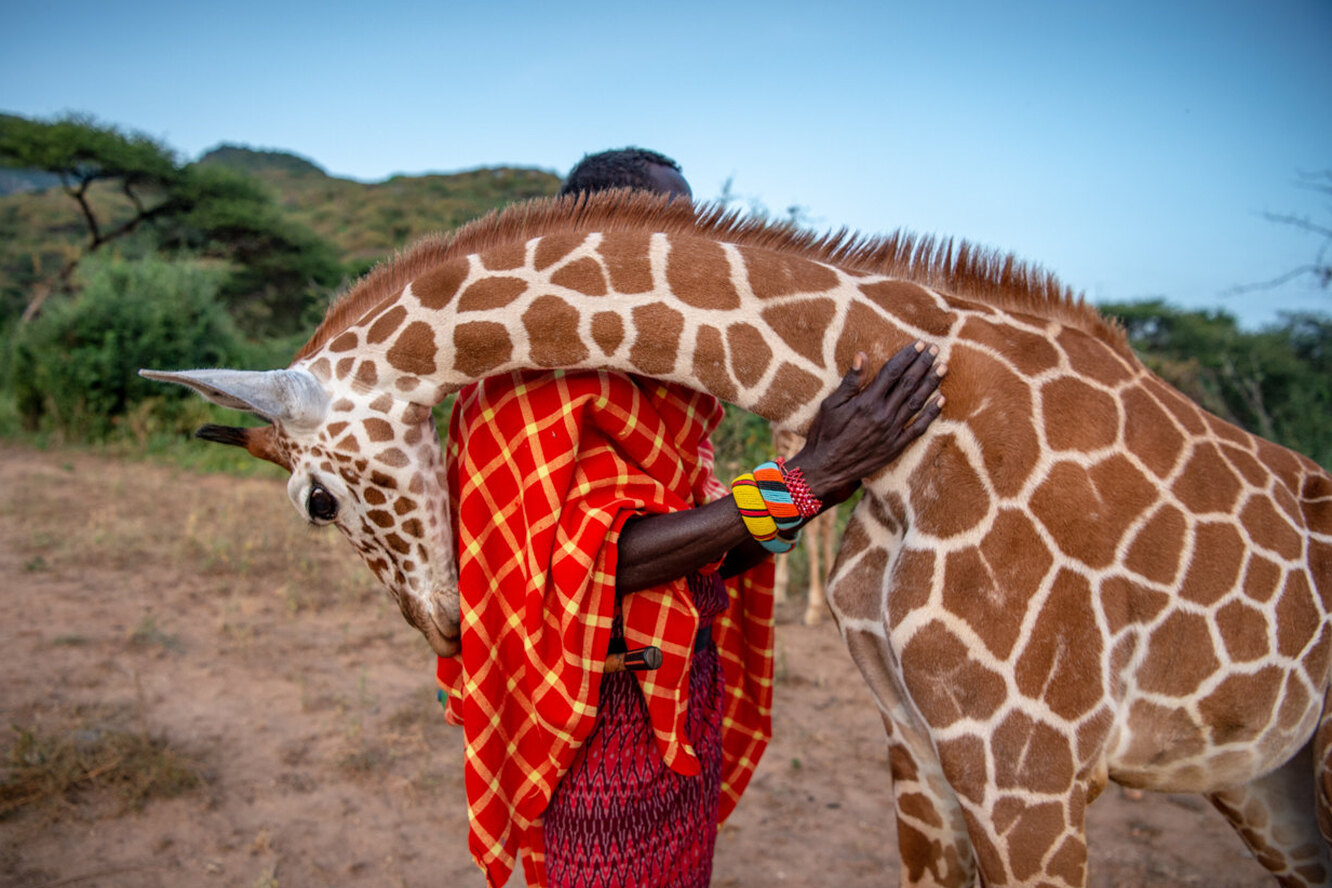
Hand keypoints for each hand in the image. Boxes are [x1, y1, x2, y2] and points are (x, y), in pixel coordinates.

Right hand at [788, 341, 944, 507]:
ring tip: (943, 368)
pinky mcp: (895, 446)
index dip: (907, 357)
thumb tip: (862, 355)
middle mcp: (883, 414)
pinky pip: (918, 428)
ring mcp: (892, 431)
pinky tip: (940, 401)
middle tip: (937, 350)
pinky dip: (931, 414)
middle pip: (908, 384)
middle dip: (923, 365)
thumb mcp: (831, 404)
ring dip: (931, 384)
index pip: (892, 372)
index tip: (920, 344)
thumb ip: (850, 381)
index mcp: (867, 401)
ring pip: (916, 402)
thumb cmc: (825, 434)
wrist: (826, 468)